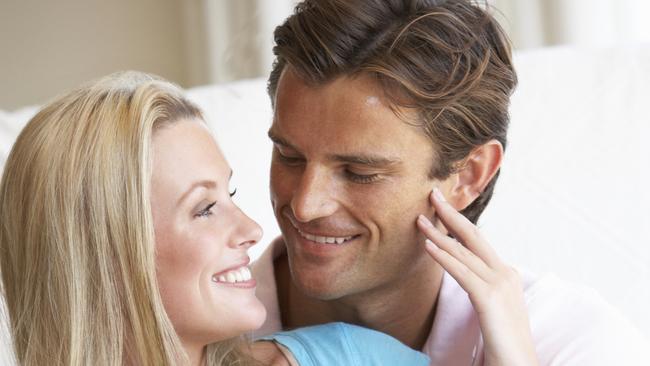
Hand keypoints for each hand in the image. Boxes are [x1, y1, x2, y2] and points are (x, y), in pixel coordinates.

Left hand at [416, 188, 538, 365]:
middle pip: (474, 236)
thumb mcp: (491, 308)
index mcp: (506, 275)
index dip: (458, 223)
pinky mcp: (490, 298)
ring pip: (463, 251)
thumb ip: (479, 289)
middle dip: (451, 214)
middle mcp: (505, 274)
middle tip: (433, 194)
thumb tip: (462, 275)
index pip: (478, 242)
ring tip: (419, 219)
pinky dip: (443, 256)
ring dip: (438, 233)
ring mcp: (500, 284)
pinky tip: (428, 246)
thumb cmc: (503, 342)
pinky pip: (461, 272)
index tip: (441, 208)